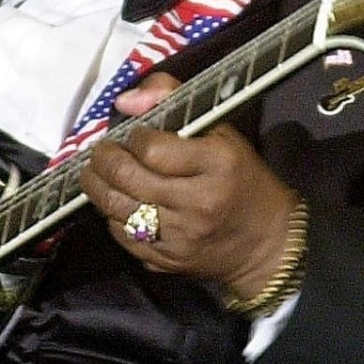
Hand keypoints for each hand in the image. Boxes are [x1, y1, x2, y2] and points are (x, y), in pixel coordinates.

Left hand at [79, 73, 300, 301]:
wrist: (267, 244)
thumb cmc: (242, 179)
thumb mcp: (221, 131)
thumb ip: (171, 101)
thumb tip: (124, 101)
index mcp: (217, 164)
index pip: (151, 149)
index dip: (133, 138)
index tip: (134, 135)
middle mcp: (197, 203)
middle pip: (127, 178)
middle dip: (103, 159)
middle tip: (101, 151)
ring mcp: (180, 237)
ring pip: (116, 209)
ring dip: (97, 187)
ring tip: (96, 173)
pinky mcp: (168, 262)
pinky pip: (123, 237)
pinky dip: (112, 216)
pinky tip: (117, 203)